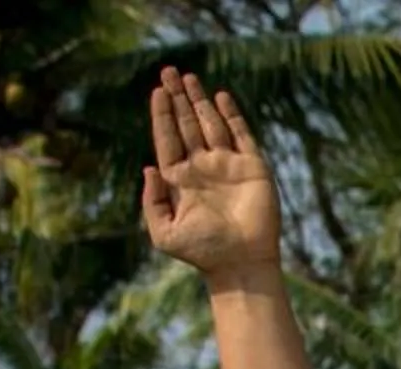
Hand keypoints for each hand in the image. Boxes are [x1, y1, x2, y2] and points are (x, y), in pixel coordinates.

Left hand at [143, 66, 279, 281]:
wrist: (241, 263)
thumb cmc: (202, 253)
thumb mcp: (164, 232)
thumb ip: (152, 201)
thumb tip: (148, 167)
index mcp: (181, 181)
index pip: (168, 139)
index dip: (162, 115)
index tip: (157, 91)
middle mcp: (203, 169)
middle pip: (187, 124)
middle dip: (178, 99)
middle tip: (168, 71)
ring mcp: (228, 166)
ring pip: (211, 124)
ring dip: (200, 100)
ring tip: (188, 77)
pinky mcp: (252, 167)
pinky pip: (241, 134)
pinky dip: (231, 114)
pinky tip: (220, 96)